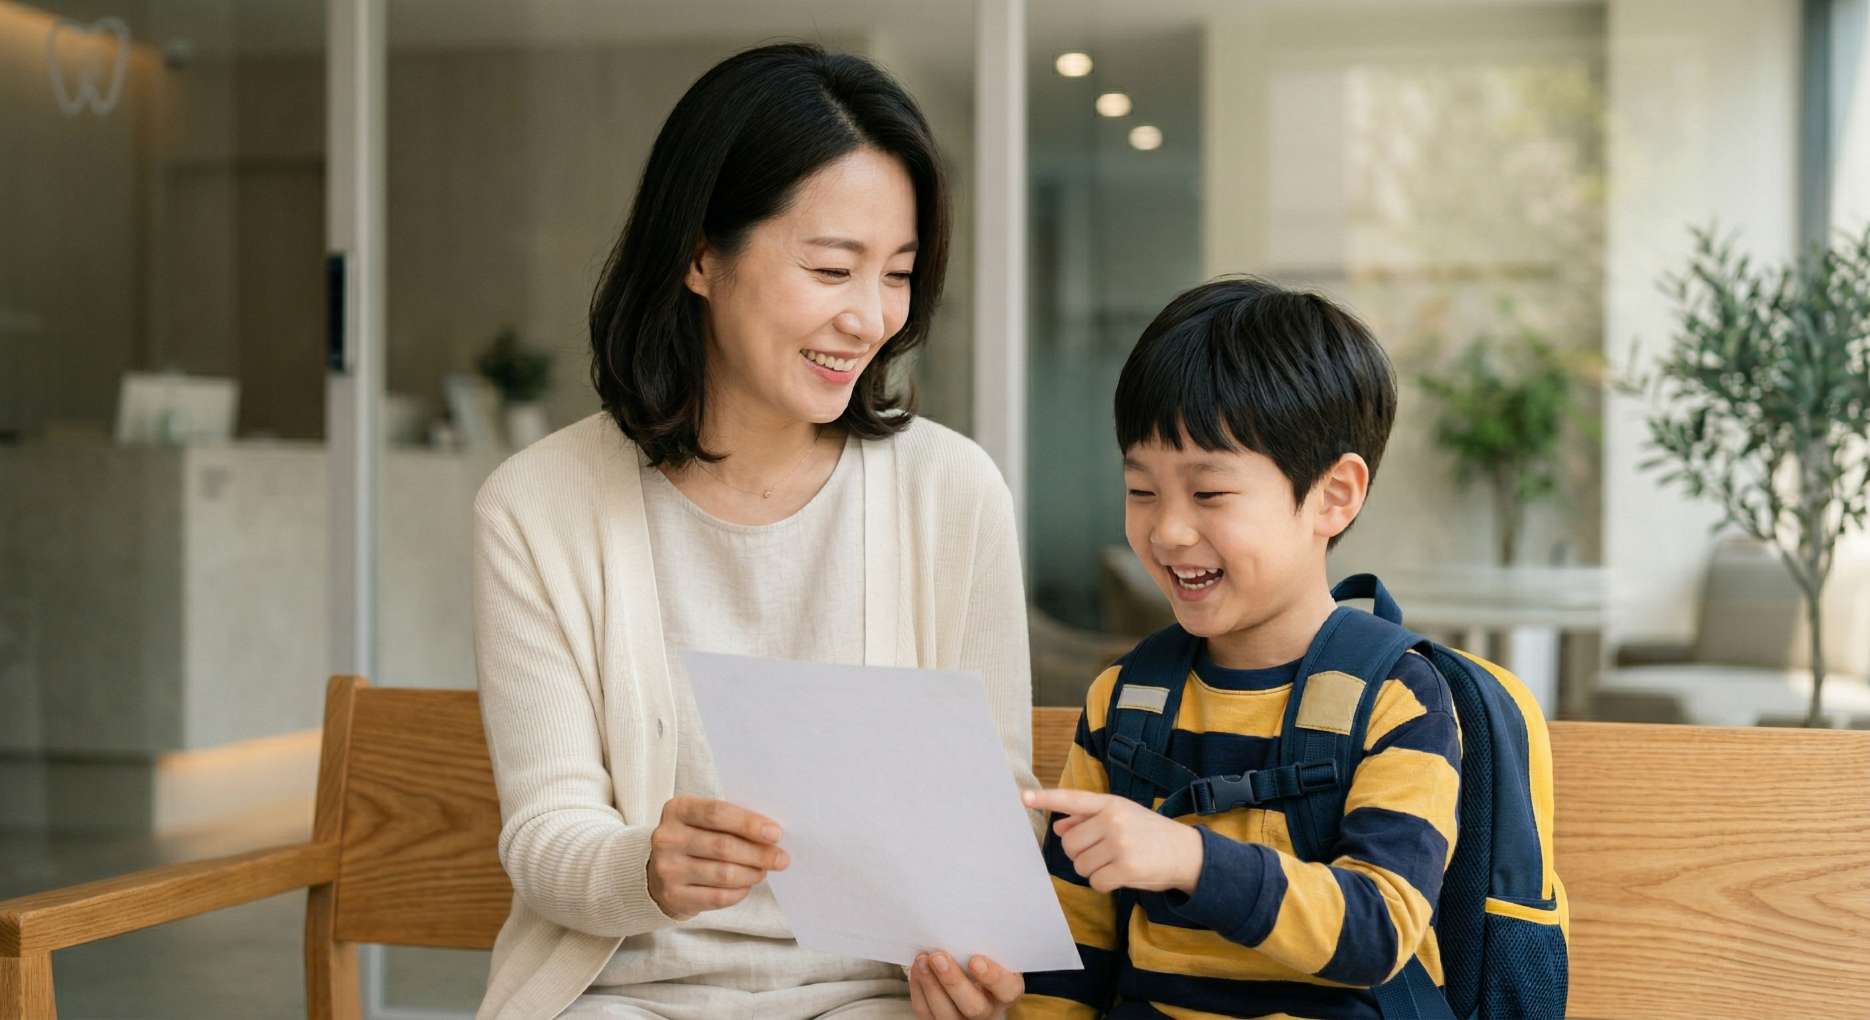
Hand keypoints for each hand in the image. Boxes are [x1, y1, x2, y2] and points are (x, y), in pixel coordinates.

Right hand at [646, 796, 788, 917]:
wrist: (658, 871)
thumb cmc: (693, 839)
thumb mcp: (702, 820)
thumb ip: (731, 821)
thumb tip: (771, 834)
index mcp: (677, 810)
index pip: (717, 813)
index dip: (749, 823)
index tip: (775, 833)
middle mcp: (667, 838)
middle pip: (723, 846)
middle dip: (759, 853)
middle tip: (781, 858)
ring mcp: (667, 868)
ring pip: (723, 874)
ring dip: (751, 873)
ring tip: (762, 871)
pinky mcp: (673, 895)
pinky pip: (717, 897)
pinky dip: (739, 892)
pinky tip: (746, 886)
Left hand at [908, 951, 1021, 1019]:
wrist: (970, 974)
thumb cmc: (984, 954)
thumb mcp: (992, 949)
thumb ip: (986, 940)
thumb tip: (967, 916)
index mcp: (1007, 991)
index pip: (1007, 990)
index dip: (993, 977)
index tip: (975, 960)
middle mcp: (988, 1011)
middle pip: (974, 1007)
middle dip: (953, 982)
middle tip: (938, 957)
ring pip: (946, 1014)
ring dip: (931, 985)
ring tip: (922, 960)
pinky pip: (926, 1013)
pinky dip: (919, 990)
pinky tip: (917, 969)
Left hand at [1023, 788, 1203, 894]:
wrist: (1186, 853)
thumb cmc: (1149, 833)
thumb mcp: (1122, 816)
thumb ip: (1088, 819)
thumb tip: (1058, 827)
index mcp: (1110, 804)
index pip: (1072, 799)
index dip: (1046, 799)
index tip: (1023, 797)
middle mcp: (1113, 820)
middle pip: (1070, 845)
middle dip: (1081, 854)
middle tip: (1104, 852)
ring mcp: (1120, 844)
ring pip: (1080, 865)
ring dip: (1094, 870)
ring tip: (1117, 862)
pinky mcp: (1126, 867)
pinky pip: (1096, 882)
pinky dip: (1104, 883)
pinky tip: (1122, 875)